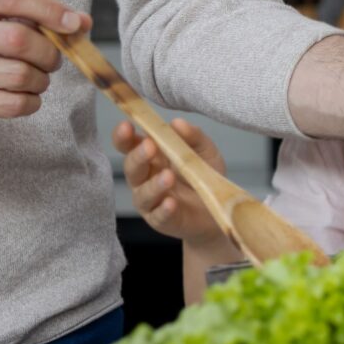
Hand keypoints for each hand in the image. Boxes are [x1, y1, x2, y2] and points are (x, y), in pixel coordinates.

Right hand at [0, 0, 87, 131]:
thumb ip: (28, 16)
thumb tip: (82, 23)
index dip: (50, 9)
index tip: (74, 23)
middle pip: (21, 40)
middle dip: (49, 53)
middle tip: (51, 60)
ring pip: (21, 75)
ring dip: (41, 80)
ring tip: (35, 80)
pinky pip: (14, 104)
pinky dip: (31, 102)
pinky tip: (25, 97)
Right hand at [116, 118, 234, 256]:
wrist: (220, 208)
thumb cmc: (204, 175)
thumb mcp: (205, 151)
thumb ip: (193, 136)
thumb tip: (177, 123)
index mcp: (151, 156)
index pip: (129, 145)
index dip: (123, 136)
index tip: (127, 126)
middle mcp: (145, 178)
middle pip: (131, 167)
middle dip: (138, 156)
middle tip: (150, 146)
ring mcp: (150, 201)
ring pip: (142, 193)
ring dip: (153, 185)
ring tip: (168, 177)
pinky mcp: (161, 221)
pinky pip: (158, 216)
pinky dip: (163, 209)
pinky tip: (171, 203)